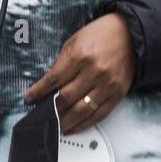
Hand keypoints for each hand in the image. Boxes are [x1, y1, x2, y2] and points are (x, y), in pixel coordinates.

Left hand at [23, 12, 135, 133]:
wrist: (130, 35)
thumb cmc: (101, 35)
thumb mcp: (75, 41)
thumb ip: (62, 63)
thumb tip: (50, 85)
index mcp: (80, 55)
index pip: (54, 79)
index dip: (39, 91)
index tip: (30, 98)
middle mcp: (94, 71)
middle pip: (66, 98)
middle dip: (51, 109)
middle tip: (42, 116)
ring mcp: (107, 84)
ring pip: (81, 111)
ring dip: (65, 122)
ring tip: (55, 126)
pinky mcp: (117, 94)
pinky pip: (99, 115)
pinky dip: (84, 124)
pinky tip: (74, 127)